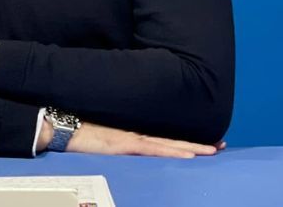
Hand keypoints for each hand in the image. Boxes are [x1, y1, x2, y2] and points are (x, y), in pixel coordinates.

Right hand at [41, 120, 221, 157]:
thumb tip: (123, 150)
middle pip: (172, 141)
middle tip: (222, 146)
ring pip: (168, 144)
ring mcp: (130, 139)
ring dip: (192, 147)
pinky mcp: (123, 144)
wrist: (60, 128)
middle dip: (198, 144)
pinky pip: (152, 149)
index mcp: (130, 137)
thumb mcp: (100, 142)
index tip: (206, 143)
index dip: (185, 142)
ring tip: (213, 150)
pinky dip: (172, 150)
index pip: (163, 140)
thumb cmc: (76, 134)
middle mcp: (135, 136)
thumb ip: (115, 145)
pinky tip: (187, 154)